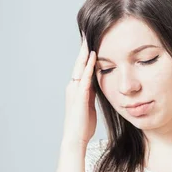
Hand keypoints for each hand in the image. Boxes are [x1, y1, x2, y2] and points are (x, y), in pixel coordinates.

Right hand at [62, 30, 96, 146]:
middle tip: (86, 34)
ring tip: (89, 39)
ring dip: (84, 53)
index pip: (81, 68)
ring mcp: (75, 91)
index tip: (89, 43)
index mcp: (76, 89)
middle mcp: (73, 87)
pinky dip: (89, 66)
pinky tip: (93, 56)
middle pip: (78, 64)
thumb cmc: (83, 126)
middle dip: (83, 49)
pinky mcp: (80, 96)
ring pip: (80, 67)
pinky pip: (85, 77)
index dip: (84, 56)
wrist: (75, 138)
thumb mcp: (89, 106)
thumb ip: (91, 95)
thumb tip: (98, 87)